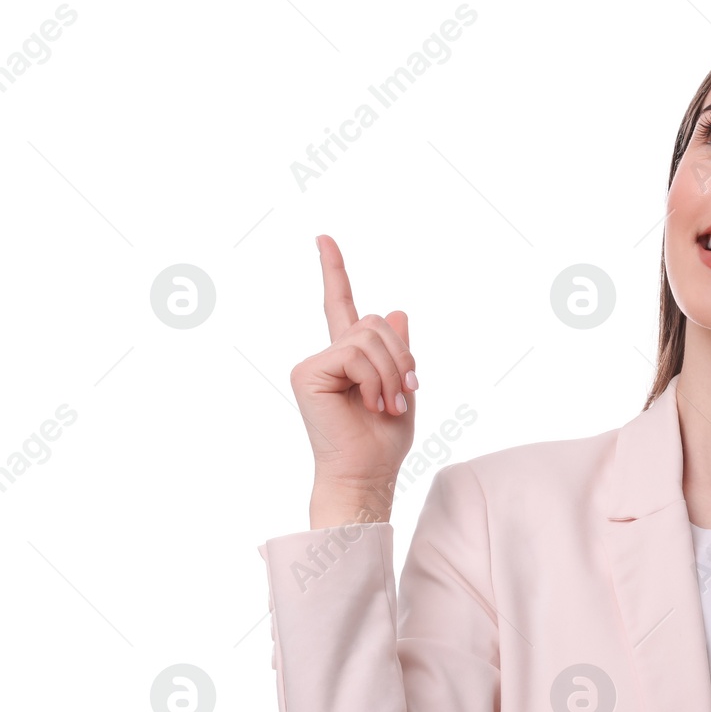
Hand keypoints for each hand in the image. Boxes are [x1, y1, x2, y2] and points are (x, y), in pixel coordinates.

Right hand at [290, 234, 417, 521]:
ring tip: (387, 403)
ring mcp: (314, 363)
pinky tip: (371, 403)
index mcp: (349, 357)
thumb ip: (397, 350)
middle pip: (373, 322)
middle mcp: (327, 356)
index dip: (334, 272)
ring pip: (368, 336)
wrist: (367, 473)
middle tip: (403, 393)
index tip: (324, 238)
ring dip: (391, 372)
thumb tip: (396, 311)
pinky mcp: (307, 372)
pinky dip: (374, 378)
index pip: (340, 306)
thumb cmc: (383, 441)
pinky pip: (354, 353)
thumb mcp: (401, 387)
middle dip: (400, 356)